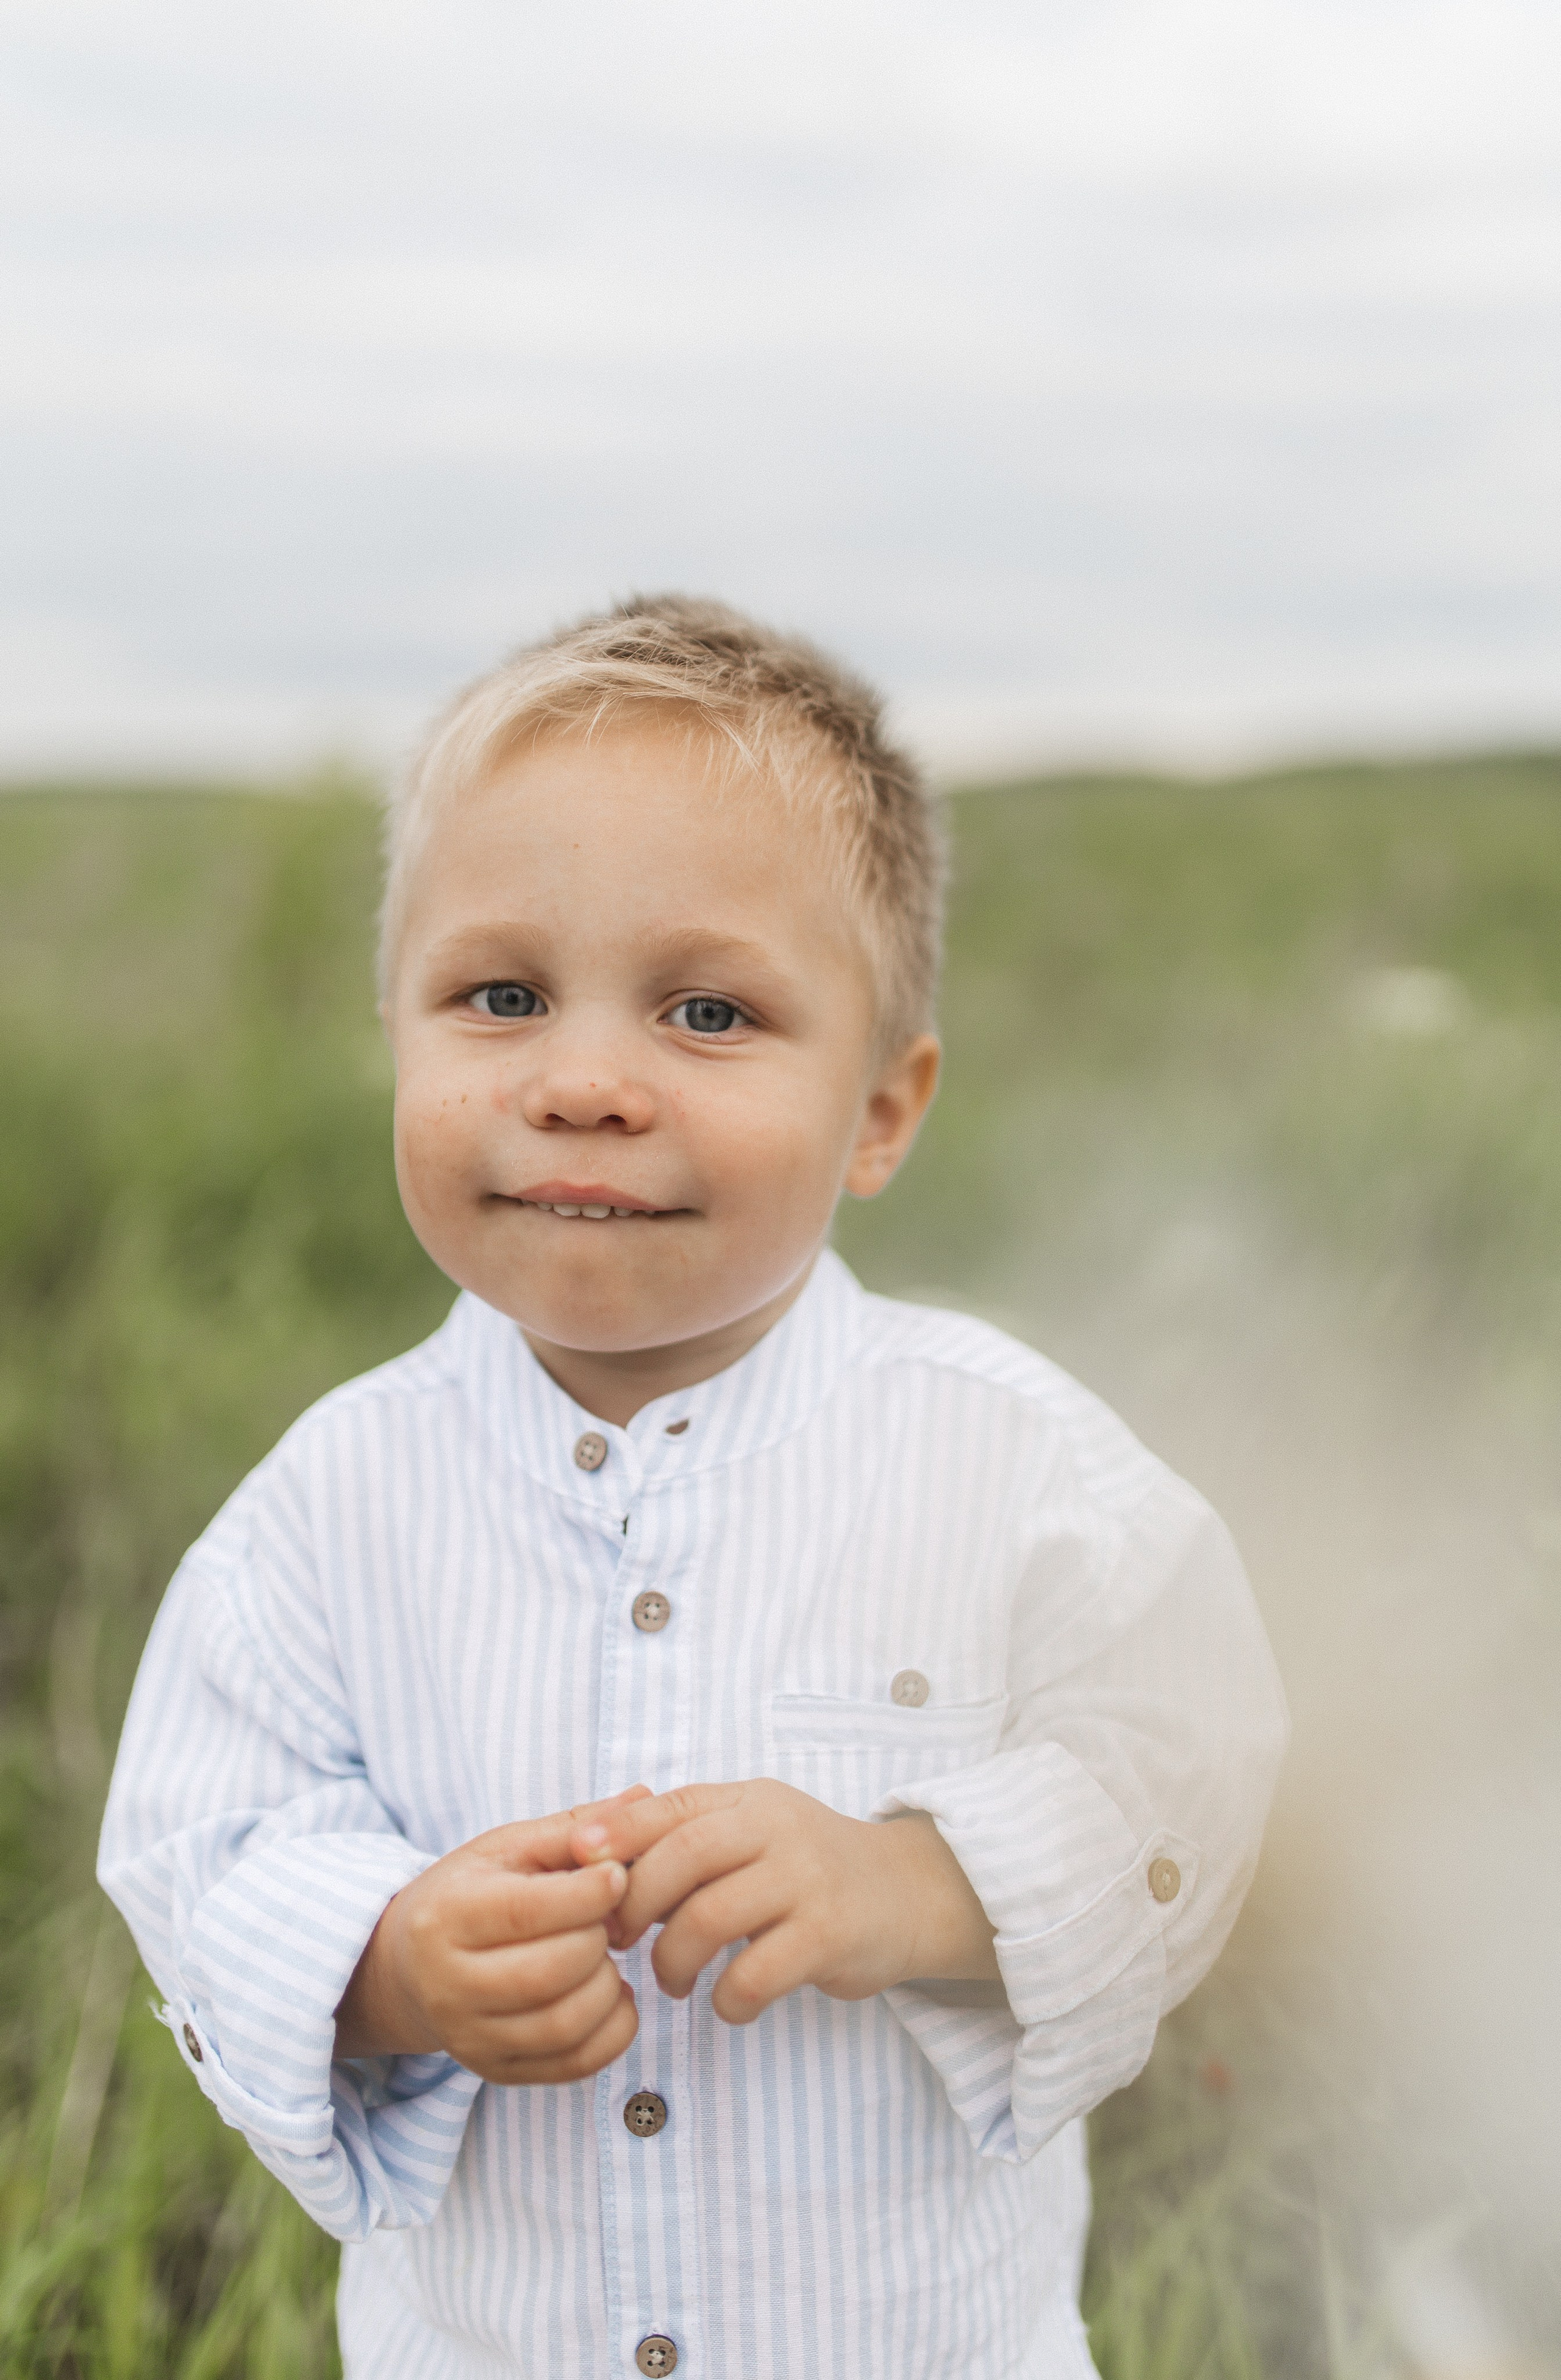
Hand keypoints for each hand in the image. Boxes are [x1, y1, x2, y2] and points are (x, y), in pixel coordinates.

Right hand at [335, 1787, 649, 2083]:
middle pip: (552, 1970)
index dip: (589, 1892)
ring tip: (605, 1956)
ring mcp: (470, 2037)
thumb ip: (574, 1827)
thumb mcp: (508, 1848)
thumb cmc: (470, 1893)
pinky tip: (610, 1995)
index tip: (616, 1876)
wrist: (409, 1966)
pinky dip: (613, 2031)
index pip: (529, 1910)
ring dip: (609, 1986)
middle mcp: (449, 1984)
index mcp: (447, 1915)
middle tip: (608, 1919)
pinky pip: (573, 2064)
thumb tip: (645, 1796)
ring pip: (565, 2023)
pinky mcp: (495, 2070)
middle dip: (599, 1938)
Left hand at [569, 1780, 997, 2026]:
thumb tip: (594, 1852)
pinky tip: (728, 2003)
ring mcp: (806, 1881)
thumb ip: (689, 1836)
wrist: (908, 1892)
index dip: (617, 1833)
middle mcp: (777, 1830)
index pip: (671, 1807)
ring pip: (710, 1919)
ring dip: (672, 1961)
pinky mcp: (829, 1935)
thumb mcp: (754, 1831)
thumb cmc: (807, 1868)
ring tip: (671, 1981)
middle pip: (683, 1858)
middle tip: (620, 1941)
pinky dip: (727, 1999)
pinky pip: (755, 1974)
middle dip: (635, 1904)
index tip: (576, 1862)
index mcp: (749, 1801)